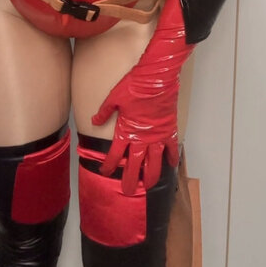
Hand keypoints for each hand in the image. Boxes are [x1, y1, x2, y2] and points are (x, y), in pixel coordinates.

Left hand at [91, 0, 194, 194]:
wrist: (157, 75)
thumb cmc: (135, 83)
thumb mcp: (114, 97)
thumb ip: (104, 112)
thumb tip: (94, 120)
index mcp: (126, 131)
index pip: (116, 155)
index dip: (110, 165)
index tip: (106, 172)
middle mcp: (142, 138)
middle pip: (136, 166)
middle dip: (130, 180)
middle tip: (127, 192)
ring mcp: (157, 136)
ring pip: (155, 163)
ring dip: (151, 176)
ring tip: (148, 186)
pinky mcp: (169, 129)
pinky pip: (172, 148)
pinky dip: (171, 158)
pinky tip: (170, 166)